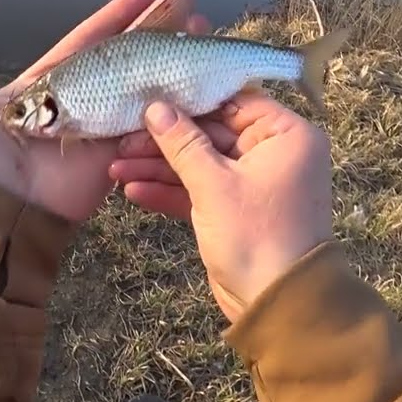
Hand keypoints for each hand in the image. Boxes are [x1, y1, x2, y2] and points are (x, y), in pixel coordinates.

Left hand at [0, 0, 209, 222]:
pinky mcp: (113, 157)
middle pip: (123, 59)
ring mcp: (100, 128)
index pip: (87, 42)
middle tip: (189, 5)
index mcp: (46, 85)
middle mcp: (78, 102)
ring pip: (142, 88)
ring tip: (201, 38)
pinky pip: (146, 130)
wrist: (0, 217)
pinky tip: (199, 86)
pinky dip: (170, 110)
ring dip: (171, 64)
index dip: (114, 18)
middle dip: (155, 32)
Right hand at [109, 93, 333, 320]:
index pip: (234, 103)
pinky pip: (201, 192)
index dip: (191, 102)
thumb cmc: (256, 235)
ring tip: (116, 168)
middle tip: (122, 141)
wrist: (277, 303)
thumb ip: (182, 143)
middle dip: (165, 142)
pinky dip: (171, 192)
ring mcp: (253, 184)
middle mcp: (274, 154)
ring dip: (159, 168)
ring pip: (201, 165)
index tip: (151, 99)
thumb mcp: (213, 184)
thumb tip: (155, 108)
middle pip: (211, 134)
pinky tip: (133, 191)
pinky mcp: (236, 212)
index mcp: (286, 135)